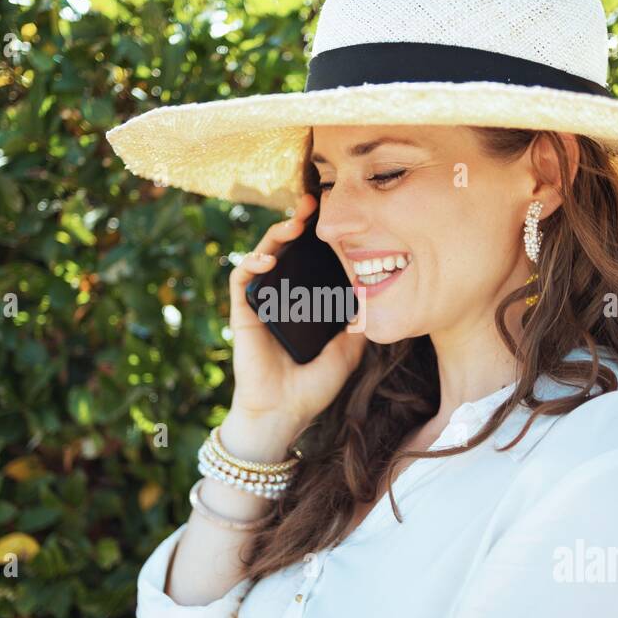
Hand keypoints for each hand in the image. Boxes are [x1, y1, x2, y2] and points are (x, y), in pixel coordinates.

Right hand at [226, 192, 367, 444]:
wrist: (284, 413)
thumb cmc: (312, 388)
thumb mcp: (347, 352)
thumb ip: (358, 326)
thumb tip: (375, 300)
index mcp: (304, 304)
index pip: (309, 262)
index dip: (318, 238)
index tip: (335, 216)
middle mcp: (281, 298)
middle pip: (286, 251)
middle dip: (297, 224)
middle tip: (312, 204)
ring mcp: (261, 303)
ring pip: (262, 256)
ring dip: (275, 235)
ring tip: (293, 223)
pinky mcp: (242, 312)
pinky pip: (241, 279)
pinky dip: (252, 262)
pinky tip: (267, 258)